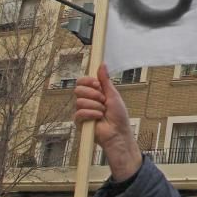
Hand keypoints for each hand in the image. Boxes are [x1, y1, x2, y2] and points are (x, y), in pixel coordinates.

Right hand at [74, 63, 141, 179]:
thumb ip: (105, 80)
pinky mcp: (79, 122)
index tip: (98, 86)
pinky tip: (98, 117)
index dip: (89, 81)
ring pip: (79, 101)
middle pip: (78, 89)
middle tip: (103, 100)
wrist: (118, 132)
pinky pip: (79, 113)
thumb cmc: (119, 116)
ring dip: (95, 106)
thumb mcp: (113, 95)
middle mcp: (86, 101)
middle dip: (93, 94)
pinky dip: (92, 114)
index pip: (82, 81)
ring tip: (103, 112)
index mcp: (94, 93)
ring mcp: (82, 111)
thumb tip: (102, 64)